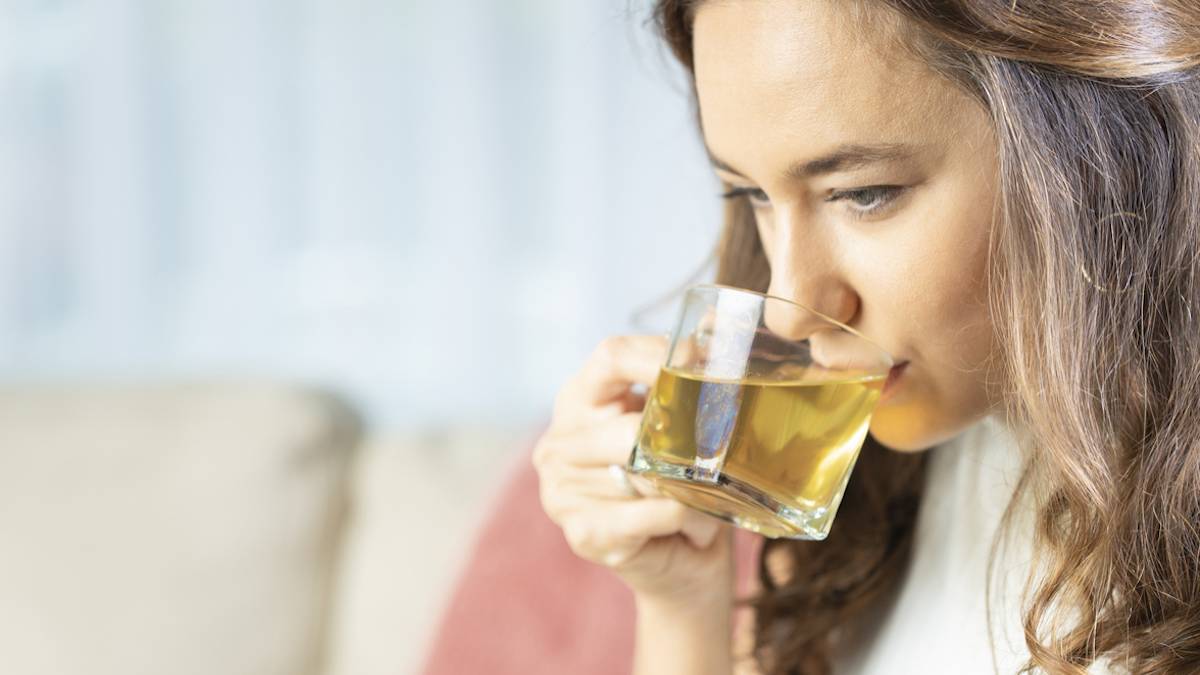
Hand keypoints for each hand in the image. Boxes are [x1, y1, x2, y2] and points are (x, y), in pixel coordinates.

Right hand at [532, 335, 734, 607]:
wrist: (682, 562)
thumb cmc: (683, 481)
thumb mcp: (685, 422)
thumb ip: (693, 373)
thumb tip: (722, 322)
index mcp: (579, 399)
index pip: (610, 356)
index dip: (657, 355)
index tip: (703, 364)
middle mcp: (559, 441)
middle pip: (629, 426)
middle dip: (683, 442)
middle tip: (719, 450)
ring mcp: (562, 491)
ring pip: (647, 474)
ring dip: (692, 489)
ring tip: (705, 498)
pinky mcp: (584, 534)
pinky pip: (656, 513)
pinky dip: (688, 519)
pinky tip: (691, 526)